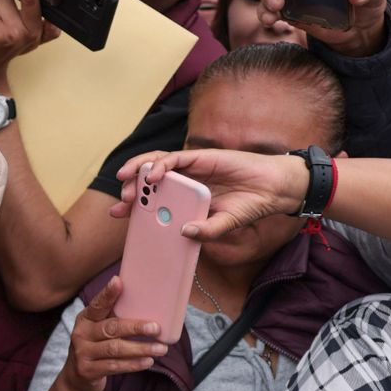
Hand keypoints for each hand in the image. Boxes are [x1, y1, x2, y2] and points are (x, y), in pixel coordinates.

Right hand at [56, 278, 168, 390]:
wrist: (76, 378)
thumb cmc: (96, 347)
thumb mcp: (98, 330)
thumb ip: (114, 319)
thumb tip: (147, 304)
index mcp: (85, 318)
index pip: (98, 304)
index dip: (108, 293)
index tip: (119, 281)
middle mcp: (81, 333)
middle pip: (111, 328)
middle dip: (135, 327)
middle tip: (156, 328)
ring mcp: (83, 353)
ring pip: (115, 349)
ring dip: (140, 348)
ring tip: (161, 349)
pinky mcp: (87, 370)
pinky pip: (114, 366)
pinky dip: (133, 364)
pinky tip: (148, 362)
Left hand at [111, 149, 308, 238]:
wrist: (272, 189)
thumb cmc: (248, 206)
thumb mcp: (224, 224)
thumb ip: (206, 231)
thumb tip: (184, 233)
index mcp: (184, 198)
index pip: (152, 199)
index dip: (133, 205)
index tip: (117, 214)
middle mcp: (184, 181)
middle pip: (149, 181)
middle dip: (132, 190)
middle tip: (121, 203)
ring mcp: (191, 168)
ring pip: (156, 164)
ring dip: (139, 171)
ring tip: (126, 181)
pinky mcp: (201, 157)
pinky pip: (175, 158)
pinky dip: (161, 165)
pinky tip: (153, 175)